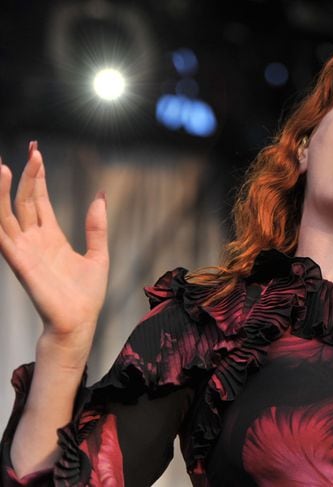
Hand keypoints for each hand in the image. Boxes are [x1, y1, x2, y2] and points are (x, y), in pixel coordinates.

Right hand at [0, 142, 108, 367]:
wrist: (80, 322)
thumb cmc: (86, 295)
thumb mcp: (99, 254)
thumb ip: (96, 226)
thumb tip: (100, 196)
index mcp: (52, 236)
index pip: (39, 200)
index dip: (37, 176)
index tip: (36, 152)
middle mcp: (34, 240)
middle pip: (24, 200)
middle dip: (26, 175)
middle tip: (31, 149)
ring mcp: (24, 250)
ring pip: (7, 214)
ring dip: (2, 192)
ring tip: (1, 166)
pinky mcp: (20, 263)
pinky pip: (2, 236)